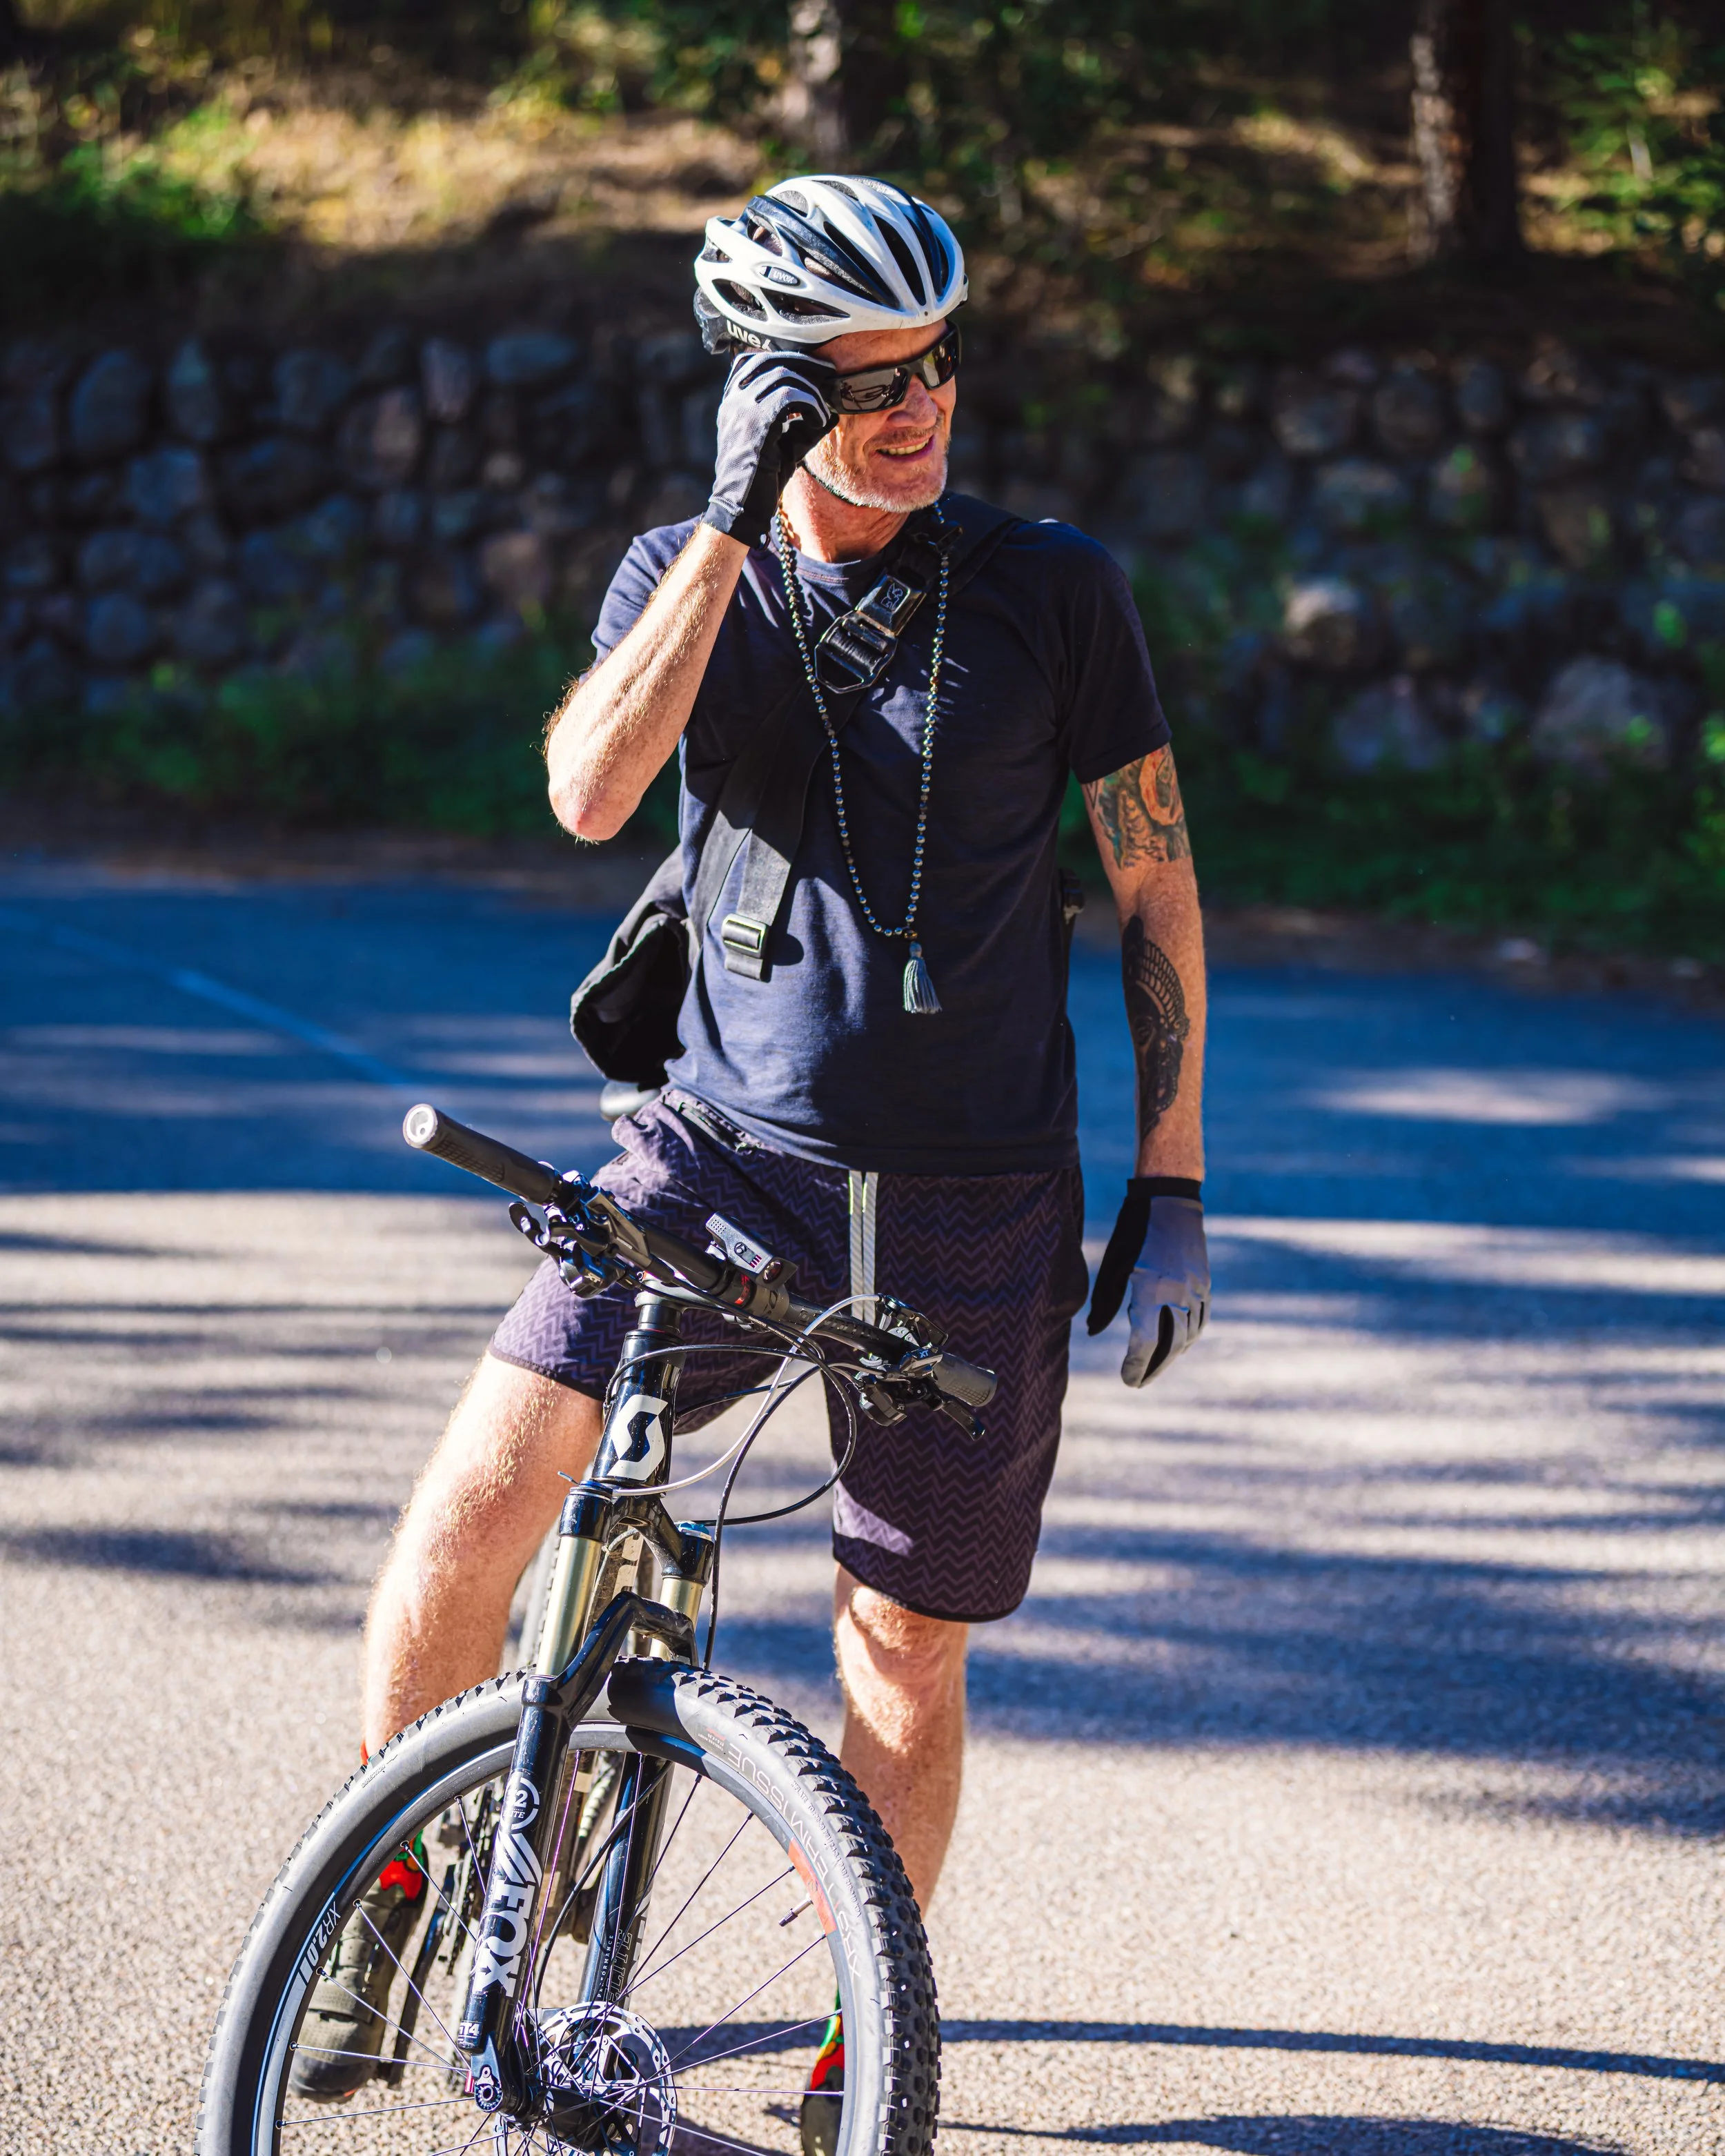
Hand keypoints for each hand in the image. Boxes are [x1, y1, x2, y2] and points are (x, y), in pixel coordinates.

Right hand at [702, 351, 837, 548]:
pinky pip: (789, 396)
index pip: (753, 359)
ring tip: (822, 408)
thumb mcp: (784, 445)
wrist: (741, 508)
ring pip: (782, 375)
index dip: (785, 358)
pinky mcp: (755, 423)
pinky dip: (811, 404)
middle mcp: (733, 400)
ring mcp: (741, 409)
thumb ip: (803, 425)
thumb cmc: (762, 480)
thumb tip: (833, 411)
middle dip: (805, 365)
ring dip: (811, 389)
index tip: (811, 369)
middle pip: (771, 360)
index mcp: (732, 402)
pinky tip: (819, 421)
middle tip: (829, 375)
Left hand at [1087, 1180, 1209, 1388]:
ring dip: (1171, 1356)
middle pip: (1169, 1345)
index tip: (1127, 1379)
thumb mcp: (1114, 1266)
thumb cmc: (1134, 1231)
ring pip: (1188, 1336)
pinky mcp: (1204, 1284)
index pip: (1145, 1342)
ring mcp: (1196, 1290)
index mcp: (1151, 1290)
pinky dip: (1189, 1337)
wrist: (1170, 1200)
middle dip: (1152, 1367)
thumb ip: (1105, 1303)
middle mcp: (1178, 1294)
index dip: (1136, 1365)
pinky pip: (1201, 1320)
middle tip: (1137, 1382)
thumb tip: (1094, 1332)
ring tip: (1154, 1367)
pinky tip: (1178, 1344)